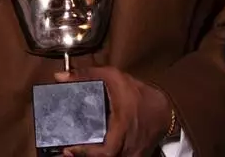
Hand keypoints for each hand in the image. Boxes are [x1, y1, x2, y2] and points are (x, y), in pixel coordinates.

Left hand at [58, 66, 173, 156]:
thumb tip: (60, 77)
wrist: (165, 109)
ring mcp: (132, 155)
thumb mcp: (116, 78)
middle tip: (67, 151)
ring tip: (76, 152)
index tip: (69, 149)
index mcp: (123, 128)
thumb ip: (88, 75)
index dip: (86, 153)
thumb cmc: (140, 94)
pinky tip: (95, 153)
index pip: (105, 151)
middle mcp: (127, 146)